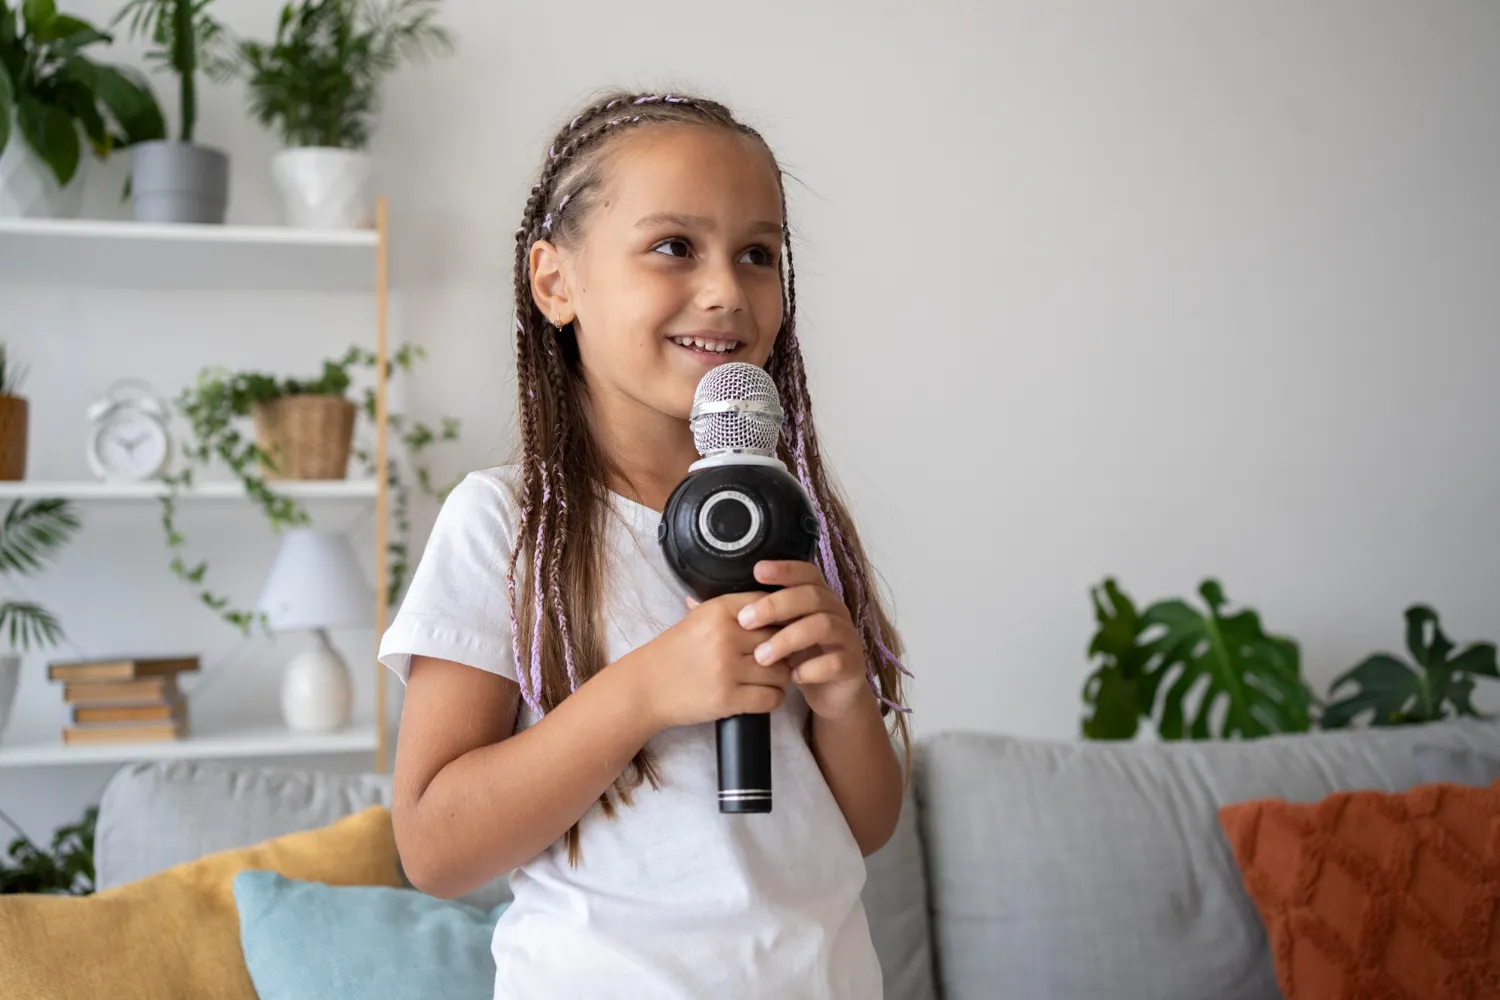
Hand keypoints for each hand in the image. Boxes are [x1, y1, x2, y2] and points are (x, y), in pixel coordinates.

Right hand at [627, 591, 791, 733]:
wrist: (646, 687)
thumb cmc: (674, 652)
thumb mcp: (699, 619)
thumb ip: (734, 611)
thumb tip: (774, 602)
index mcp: (720, 610)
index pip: (771, 606)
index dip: (782, 619)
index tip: (782, 629)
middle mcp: (726, 636)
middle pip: (781, 639)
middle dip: (783, 651)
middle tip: (776, 660)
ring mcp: (728, 669)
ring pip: (781, 671)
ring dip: (780, 678)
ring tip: (768, 679)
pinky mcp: (728, 699)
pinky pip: (772, 698)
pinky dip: (773, 699)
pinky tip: (763, 695)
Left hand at [735, 561, 874, 721]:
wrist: (832, 694)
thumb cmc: (802, 657)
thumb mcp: (781, 632)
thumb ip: (762, 617)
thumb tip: (712, 604)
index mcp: (820, 598)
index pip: (807, 573)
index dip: (785, 569)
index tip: (757, 571)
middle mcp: (837, 612)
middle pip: (812, 596)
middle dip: (776, 605)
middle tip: (745, 621)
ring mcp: (848, 638)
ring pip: (824, 626)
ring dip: (789, 639)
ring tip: (762, 656)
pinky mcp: (852, 666)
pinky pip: (835, 662)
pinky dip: (811, 669)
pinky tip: (791, 677)